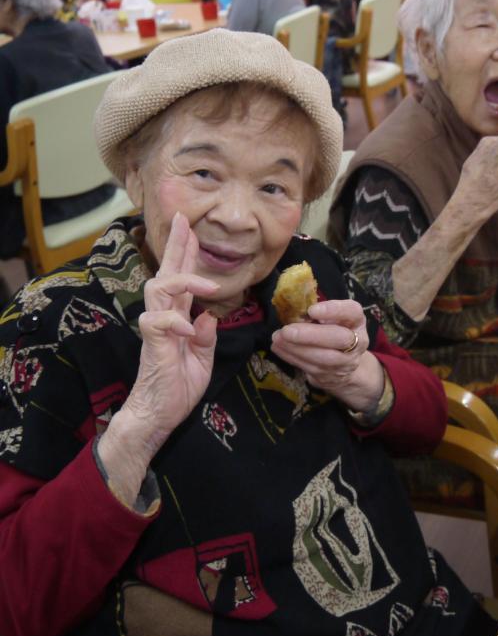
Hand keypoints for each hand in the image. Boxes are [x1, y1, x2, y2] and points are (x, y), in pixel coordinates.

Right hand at [99, 213, 218, 496]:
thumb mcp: (202, 360)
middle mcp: (165, 317)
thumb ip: (205, 337)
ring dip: (184, 280)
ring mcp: (157, 328)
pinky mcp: (152, 344)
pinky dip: (175, 321)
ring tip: (207, 283)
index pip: (181, 279)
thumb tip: (208, 315)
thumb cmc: (178, 387)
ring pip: (159, 289)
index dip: (185, 254)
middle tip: (184, 220)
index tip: (191, 228)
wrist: (159, 415)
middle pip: (167, 272)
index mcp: (178, 317)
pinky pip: (158, 323)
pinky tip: (189, 326)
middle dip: (177, 246)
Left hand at [270, 299, 383, 412]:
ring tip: (277, 338)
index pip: (352, 312)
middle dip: (311, 335)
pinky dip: (291, 357)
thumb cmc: (334, 330)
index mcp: (357, 321)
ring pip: (323, 358)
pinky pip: (310, 367)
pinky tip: (278, 348)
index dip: (333, 310)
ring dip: (297, 348)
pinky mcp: (330, 376)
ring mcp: (345, 363)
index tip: (311, 310)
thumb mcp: (333, 317)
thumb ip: (319, 313)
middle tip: (287, 331)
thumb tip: (294, 310)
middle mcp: (357, 342)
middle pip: (339, 339)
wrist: (345, 363)